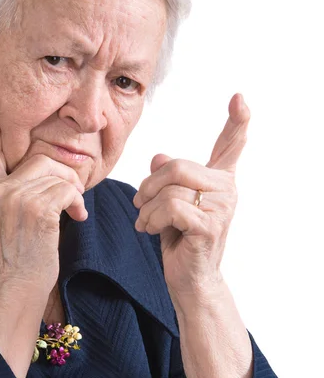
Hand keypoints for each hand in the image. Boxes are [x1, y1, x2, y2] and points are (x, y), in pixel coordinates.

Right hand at [0, 106, 87, 293]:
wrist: (18, 286)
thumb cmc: (20, 253)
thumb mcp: (6, 216)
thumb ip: (15, 189)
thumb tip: (45, 166)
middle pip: (38, 158)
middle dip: (64, 172)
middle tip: (73, 192)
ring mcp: (15, 199)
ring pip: (56, 172)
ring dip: (74, 190)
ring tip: (75, 208)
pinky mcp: (37, 210)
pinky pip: (66, 189)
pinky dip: (77, 201)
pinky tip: (77, 216)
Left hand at [132, 93, 249, 298]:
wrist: (189, 280)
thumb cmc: (180, 240)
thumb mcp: (170, 204)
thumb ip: (169, 180)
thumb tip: (159, 157)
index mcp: (219, 180)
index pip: (231, 145)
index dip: (237, 121)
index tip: (239, 98)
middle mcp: (227, 190)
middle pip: (178, 166)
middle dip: (149, 185)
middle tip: (138, 203)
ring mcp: (221, 208)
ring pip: (170, 188)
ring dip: (145, 207)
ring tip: (144, 221)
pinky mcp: (209, 226)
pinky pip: (170, 207)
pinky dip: (150, 218)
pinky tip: (148, 230)